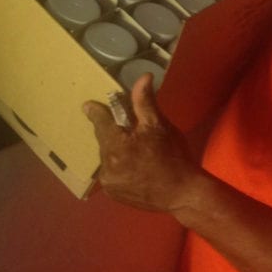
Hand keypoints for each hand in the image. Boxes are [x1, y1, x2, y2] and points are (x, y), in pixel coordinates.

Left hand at [84, 73, 198, 213]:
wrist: (183, 194)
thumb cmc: (174, 157)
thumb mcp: (160, 125)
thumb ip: (145, 102)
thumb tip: (143, 77)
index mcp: (117, 146)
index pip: (101, 122)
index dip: (97, 112)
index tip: (88, 105)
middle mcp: (107, 166)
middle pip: (104, 139)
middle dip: (113, 131)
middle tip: (126, 128)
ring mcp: (109, 183)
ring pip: (107, 156)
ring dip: (116, 149)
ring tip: (134, 148)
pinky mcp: (114, 194)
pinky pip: (111, 173)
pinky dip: (119, 166)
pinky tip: (134, 165)